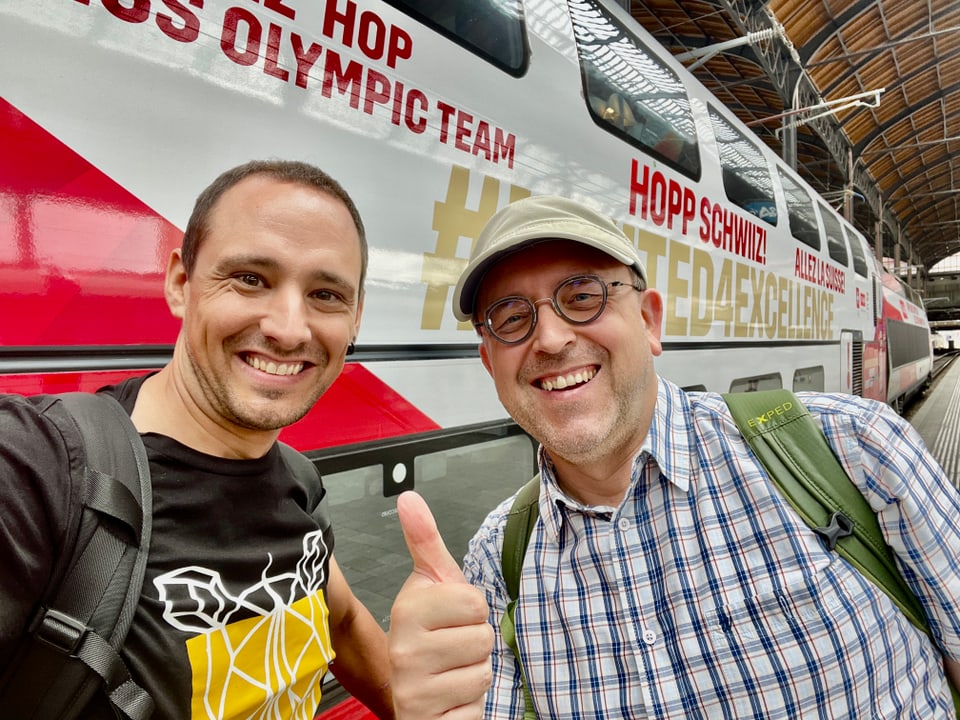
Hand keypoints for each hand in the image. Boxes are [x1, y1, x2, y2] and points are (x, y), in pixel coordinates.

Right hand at [389, 491, 492, 719]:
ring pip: (482, 673)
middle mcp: (404, 651)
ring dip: (473, 676)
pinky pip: (475, 709)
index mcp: (408, 610)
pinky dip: (469, 707)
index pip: (475, 603)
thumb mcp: (432, 584)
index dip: (471, 611)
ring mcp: (412, 690)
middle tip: (451, 648)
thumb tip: (409, 497)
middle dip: (475, 645)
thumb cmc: (429, 637)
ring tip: (450, 672)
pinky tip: (449, 698)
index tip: (450, 618)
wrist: (413, 694)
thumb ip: (425, 540)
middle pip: (483, 638)